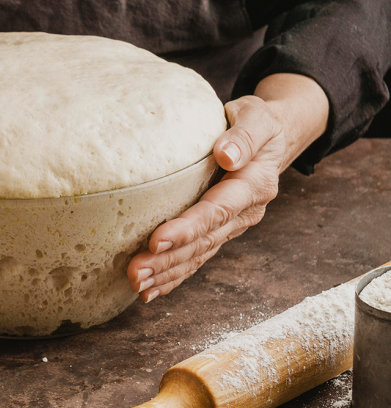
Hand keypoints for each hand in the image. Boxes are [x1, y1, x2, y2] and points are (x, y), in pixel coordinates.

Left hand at [127, 95, 284, 301]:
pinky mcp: (219, 232)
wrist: (271, 140)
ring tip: (137, 285)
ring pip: (197, 256)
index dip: (187, 229)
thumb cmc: (258, 124)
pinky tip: (151, 290)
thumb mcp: (257, 117)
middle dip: (168, 260)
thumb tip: (227, 155)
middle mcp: (244, 214)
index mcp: (253, 187)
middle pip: (202, 242)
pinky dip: (174, 276)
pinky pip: (197, 258)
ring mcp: (232, 227)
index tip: (157, 241)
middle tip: (136, 273)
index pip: (216, 211)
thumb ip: (245, 135)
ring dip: (167, 274)